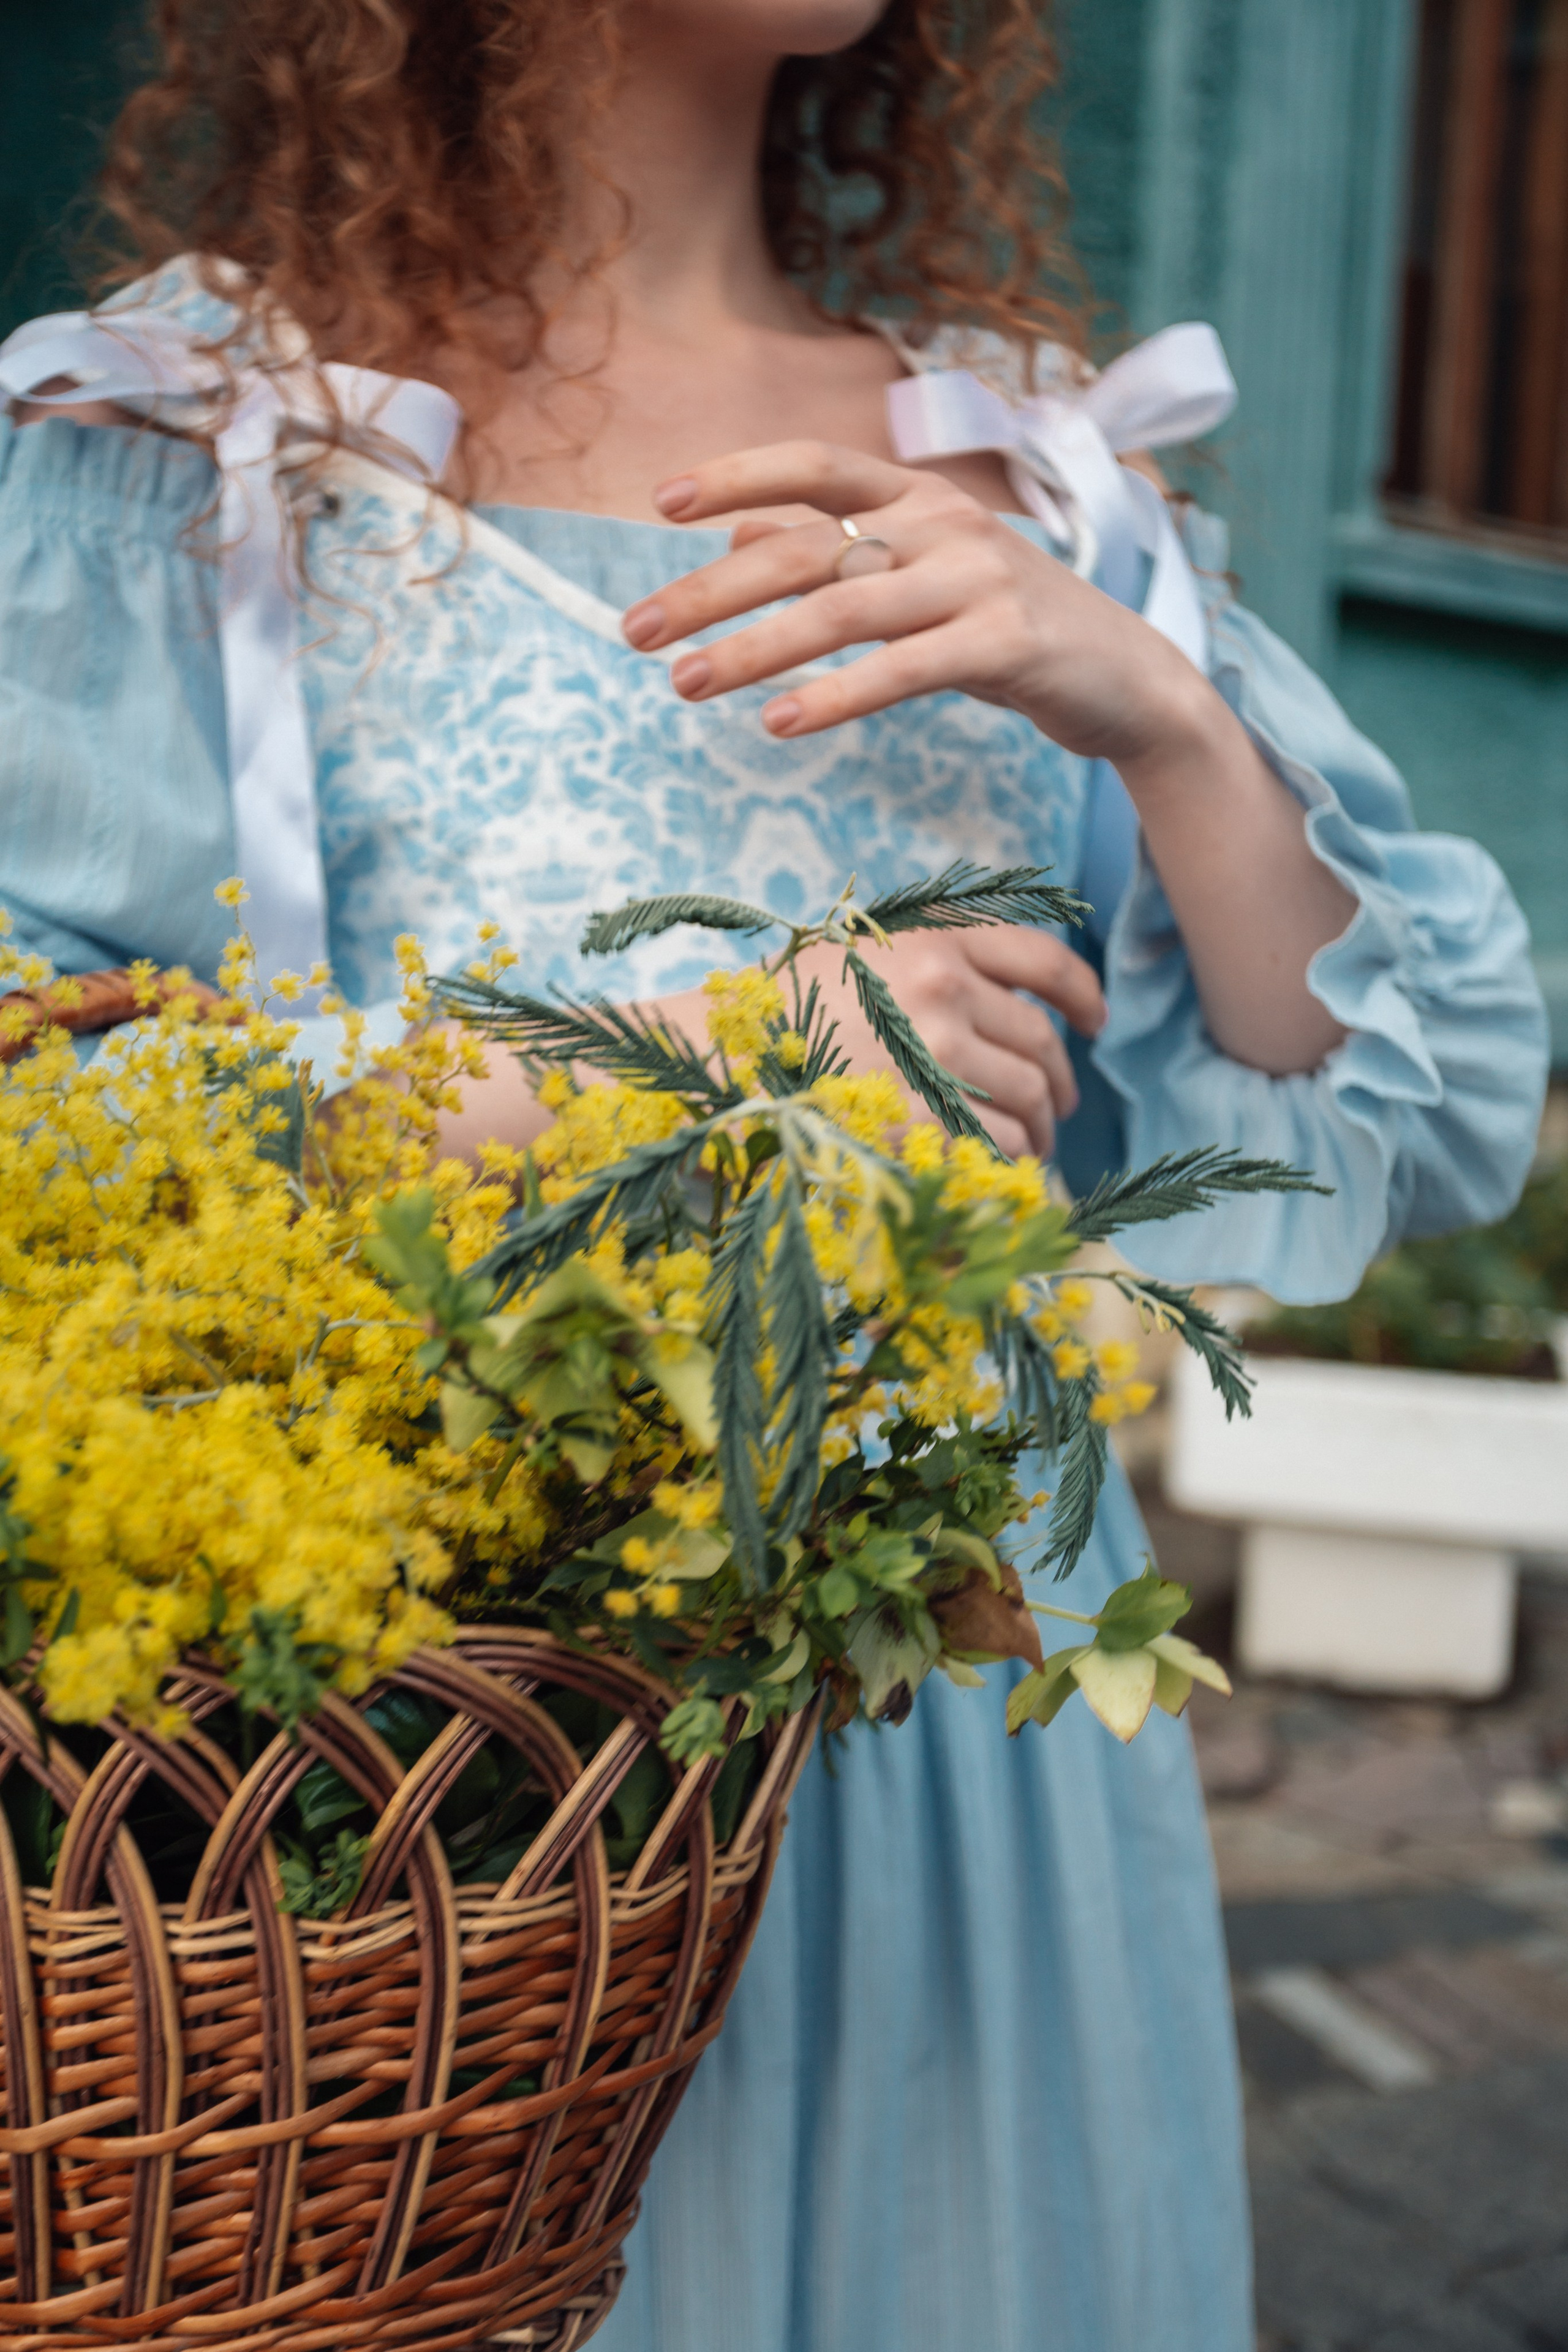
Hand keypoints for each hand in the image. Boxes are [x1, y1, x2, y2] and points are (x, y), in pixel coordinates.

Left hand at [621, 440, 1208, 762]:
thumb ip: (839, 549)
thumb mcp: (922, 576)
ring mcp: (980, 578)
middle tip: (635, 631)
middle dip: (712, 589)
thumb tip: (740, 530)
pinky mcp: (1007, 641)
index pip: (816, 467)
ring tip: (683, 683)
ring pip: (843, 609)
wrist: (1129, 680)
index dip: (737, 475)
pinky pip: (903, 670)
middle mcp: (946, 523)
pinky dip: (836, 696)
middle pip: (808, 547)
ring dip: (754, 649)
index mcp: (921, 497)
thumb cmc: (1011, 628)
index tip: (662, 503)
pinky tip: (778, 722)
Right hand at [664, 924, 1104, 1161]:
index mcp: (934, 937)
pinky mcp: (916, 1116)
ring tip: (1034, 1143)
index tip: (1093, 1023)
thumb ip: (939, 958)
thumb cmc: (787, 1006)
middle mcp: (942, 987)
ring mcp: (931, 1054)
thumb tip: (1018, 1001)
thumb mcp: (866, 950)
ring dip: (1041, 1127)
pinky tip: (1000, 1165)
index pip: (1044, 960)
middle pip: (1041, 1041)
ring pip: (1028, 1097)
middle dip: (1060, 1080)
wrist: (719, 1053)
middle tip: (1059, 1104)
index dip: (1083, 995)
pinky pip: (997, 1143)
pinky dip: (1010, 1158)